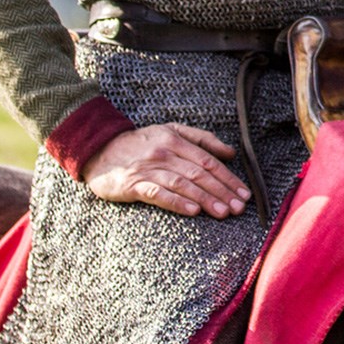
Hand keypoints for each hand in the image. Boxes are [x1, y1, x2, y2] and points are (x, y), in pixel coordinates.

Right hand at [83, 122, 251, 217]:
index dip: (228, 178)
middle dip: (222, 191)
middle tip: (239, 207)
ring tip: (223, 212)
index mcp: (176, 140)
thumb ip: (202, 139)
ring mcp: (149, 169)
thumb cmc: (142, 143)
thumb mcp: (172, 131)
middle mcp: (165, 154)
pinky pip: (159, 194)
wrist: (99, 150)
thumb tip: (231, 153)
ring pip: (183, 184)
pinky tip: (193, 212)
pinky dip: (177, 202)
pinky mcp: (133, 185)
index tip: (244, 193)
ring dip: (205, 199)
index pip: (208, 161)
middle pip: (199, 174)